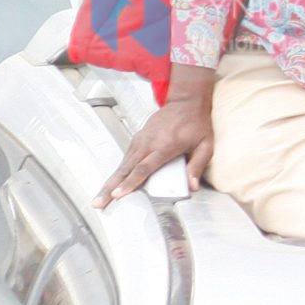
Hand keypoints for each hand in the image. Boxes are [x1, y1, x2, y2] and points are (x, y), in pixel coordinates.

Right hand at [94, 79, 212, 206]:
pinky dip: (118, 172)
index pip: (144, 168)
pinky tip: (111, 184)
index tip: (118, 194)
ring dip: (110, 181)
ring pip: (123, 164)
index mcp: (165, 146)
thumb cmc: (196, 123)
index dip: (130, 182)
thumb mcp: (205, 145)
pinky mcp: (138, 138)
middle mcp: (149, 143)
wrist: (186, 102)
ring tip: (100, 198)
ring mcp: (141, 140)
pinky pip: (126, 158)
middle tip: (98, 202)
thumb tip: (192, 187)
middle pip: (126, 169)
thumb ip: (197, 166)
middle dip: (111, 187)